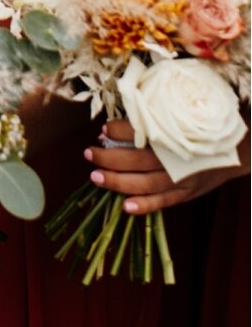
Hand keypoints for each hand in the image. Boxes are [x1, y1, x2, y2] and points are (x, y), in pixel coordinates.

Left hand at [85, 119, 250, 214]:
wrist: (238, 151)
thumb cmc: (200, 132)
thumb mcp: (179, 120)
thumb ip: (150, 121)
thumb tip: (112, 127)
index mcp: (173, 136)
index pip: (141, 131)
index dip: (120, 130)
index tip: (104, 128)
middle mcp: (177, 159)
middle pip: (137, 159)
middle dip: (109, 157)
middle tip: (89, 153)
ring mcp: (183, 179)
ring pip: (146, 183)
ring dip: (118, 181)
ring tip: (95, 177)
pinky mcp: (187, 193)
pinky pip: (164, 202)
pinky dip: (145, 206)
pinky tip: (125, 207)